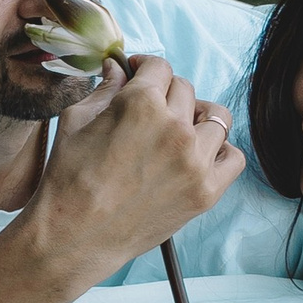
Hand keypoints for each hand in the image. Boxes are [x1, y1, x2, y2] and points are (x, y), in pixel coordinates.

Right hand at [20, 52, 245, 285]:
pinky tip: (198, 156)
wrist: (75, 235)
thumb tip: (117, 67)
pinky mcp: (206, 192)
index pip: (160, 66)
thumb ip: (105, 88)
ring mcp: (195, 161)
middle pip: (186, 89)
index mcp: (141, 102)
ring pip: (216, 118)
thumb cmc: (68, 177)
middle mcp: (175, 127)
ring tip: (177, 133)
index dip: (146, 67)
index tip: (139, 75)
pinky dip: (220, 152)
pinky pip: (234, 158)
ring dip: (196, 118)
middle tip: (149, 111)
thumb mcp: (77, 120)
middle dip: (165, 93)